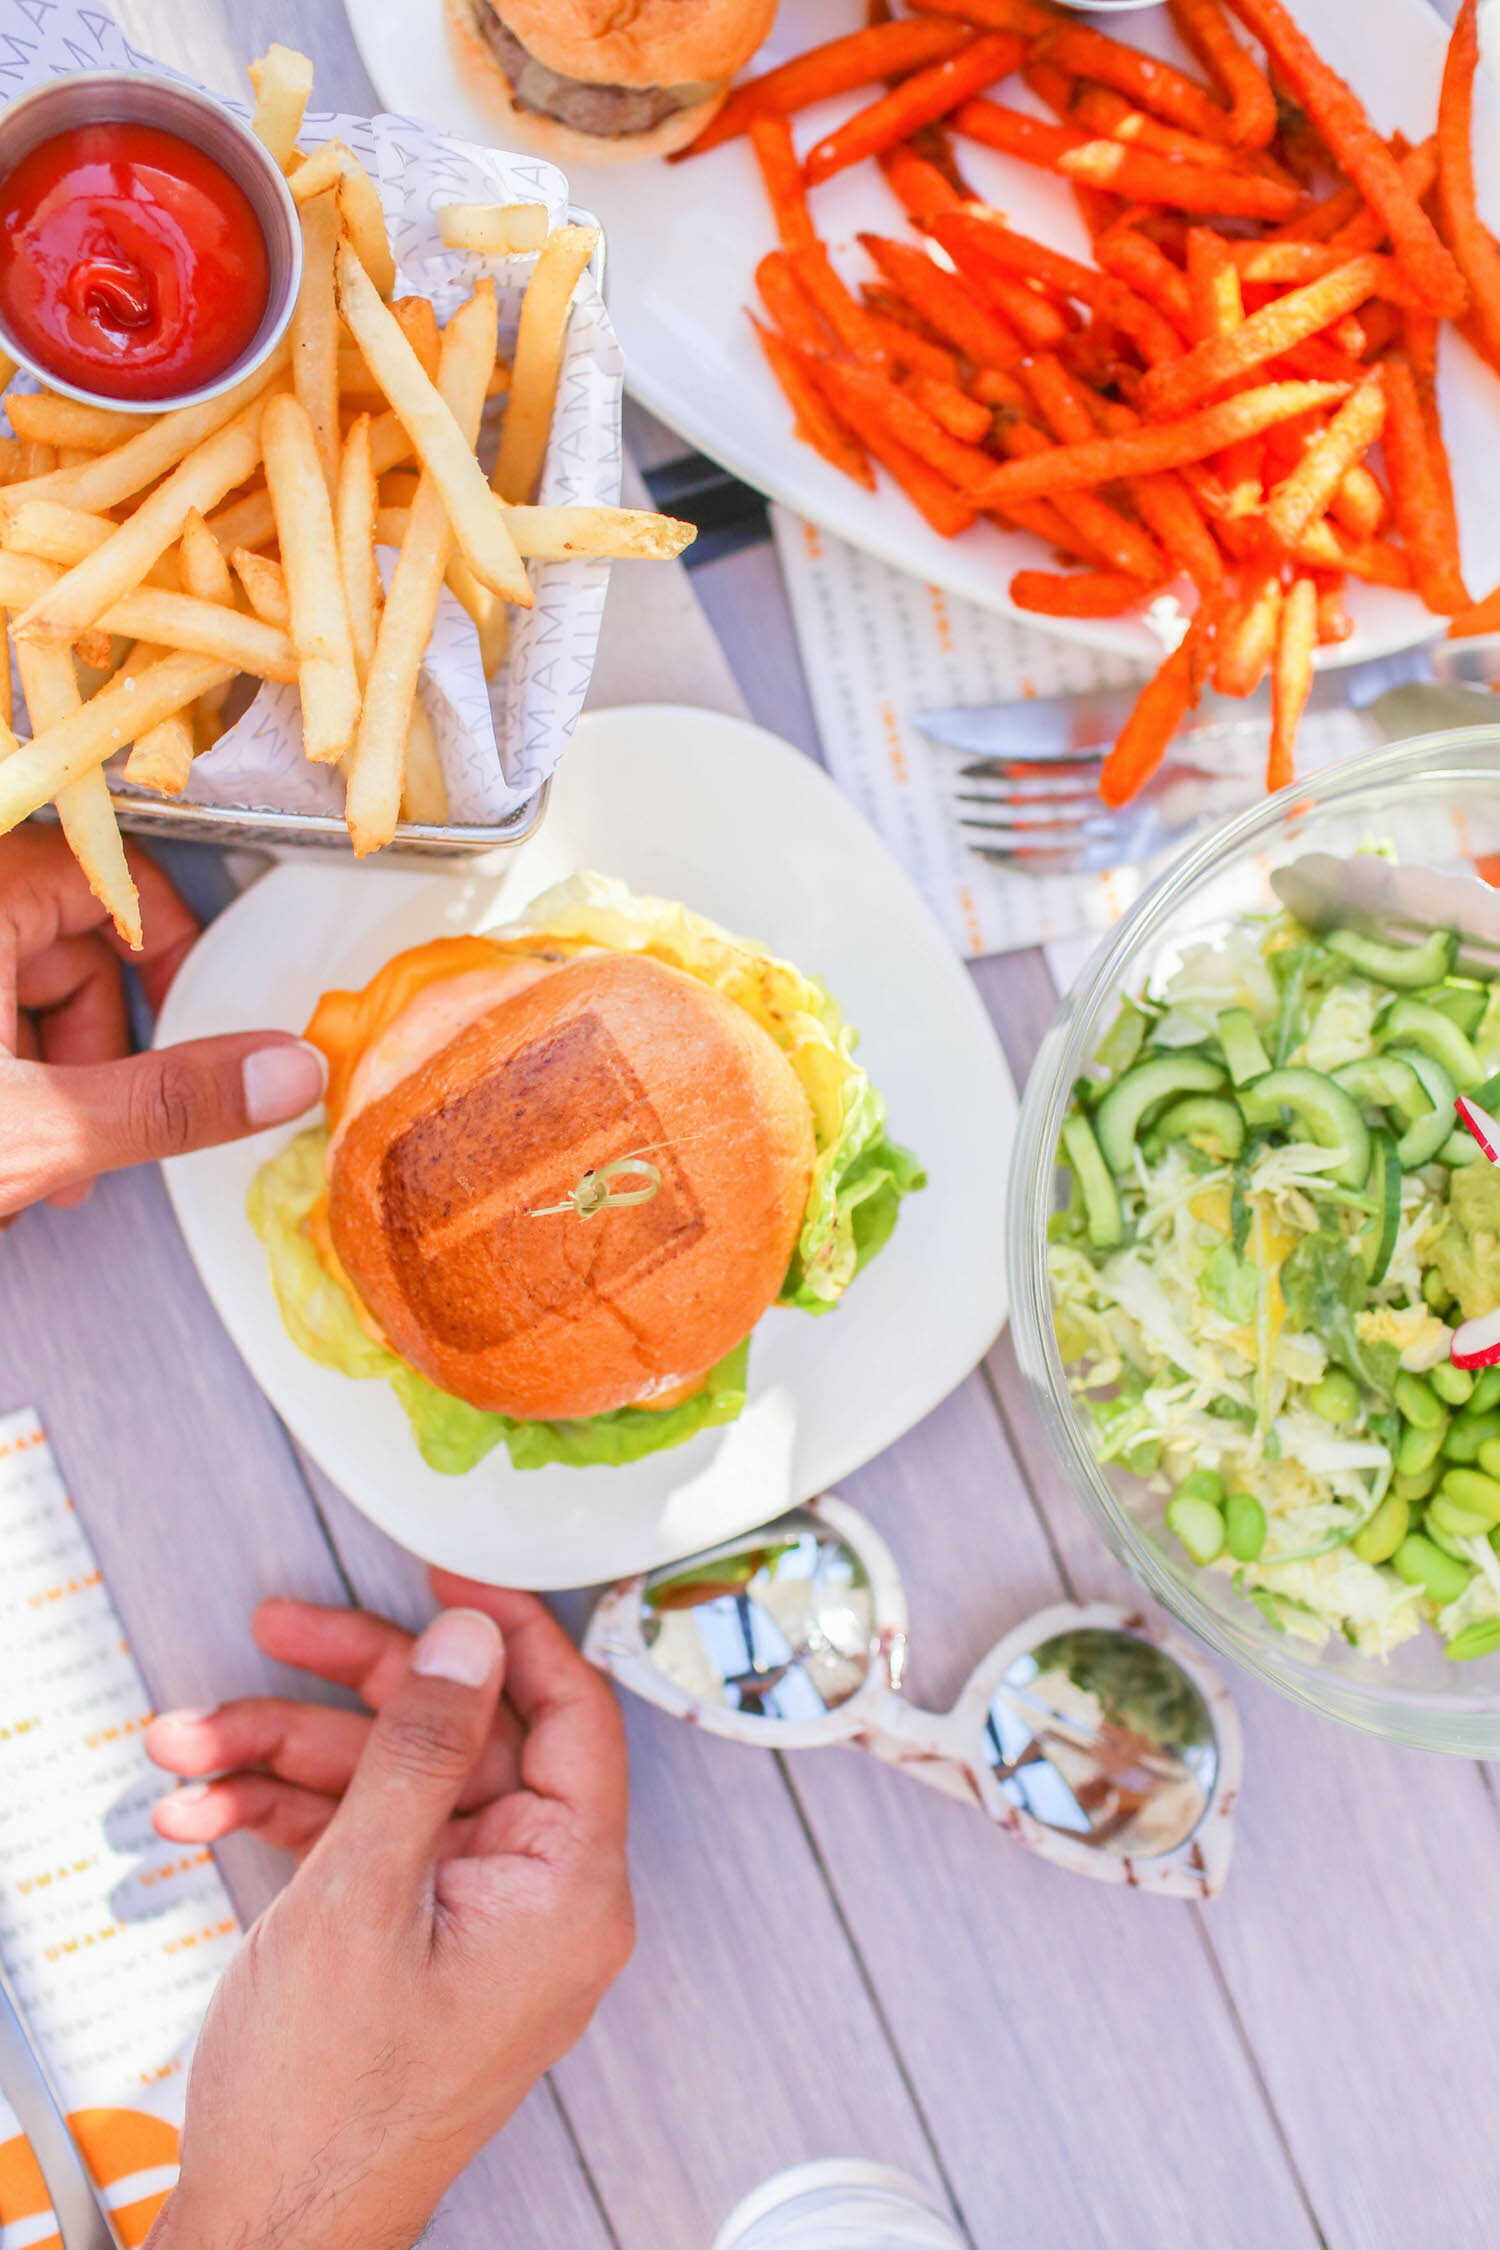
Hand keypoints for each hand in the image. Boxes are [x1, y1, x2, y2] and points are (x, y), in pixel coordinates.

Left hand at [0, 824, 324, 1217]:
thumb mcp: (38, 1128)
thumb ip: (167, 1102)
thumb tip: (286, 1073)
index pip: (106, 873)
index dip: (163, 942)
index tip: (186, 1006)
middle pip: (64, 942)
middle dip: (98, 1042)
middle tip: (99, 1117)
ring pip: (17, 988)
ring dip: (52, 1074)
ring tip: (45, 1161)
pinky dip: (5, 1081)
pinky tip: (7, 1152)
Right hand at [142, 1576, 632, 2249]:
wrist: (268, 2231)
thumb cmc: (326, 2098)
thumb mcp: (365, 1893)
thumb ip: (423, 1751)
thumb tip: (472, 1636)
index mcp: (567, 1888)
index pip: (569, 1713)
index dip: (507, 1629)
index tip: (444, 1571)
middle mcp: (535, 1897)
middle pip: (460, 1736)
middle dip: (348, 1688)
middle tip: (275, 1630)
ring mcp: (472, 1918)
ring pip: (393, 1783)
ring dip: (284, 1754)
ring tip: (188, 1745)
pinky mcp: (413, 1937)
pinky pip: (366, 1839)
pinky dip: (286, 1815)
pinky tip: (203, 1805)